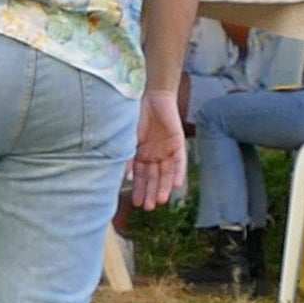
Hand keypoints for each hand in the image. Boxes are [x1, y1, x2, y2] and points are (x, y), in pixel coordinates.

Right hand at [127, 90, 186, 210]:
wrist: (150, 95)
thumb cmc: (135, 115)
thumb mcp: (128, 139)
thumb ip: (127, 157)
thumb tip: (124, 177)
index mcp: (141, 155)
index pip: (140, 177)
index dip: (138, 189)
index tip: (135, 203)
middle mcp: (154, 155)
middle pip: (153, 178)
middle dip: (150, 192)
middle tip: (148, 207)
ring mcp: (166, 150)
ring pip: (166, 173)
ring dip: (164, 186)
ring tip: (160, 200)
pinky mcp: (178, 143)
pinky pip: (179, 161)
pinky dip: (178, 172)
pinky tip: (176, 185)